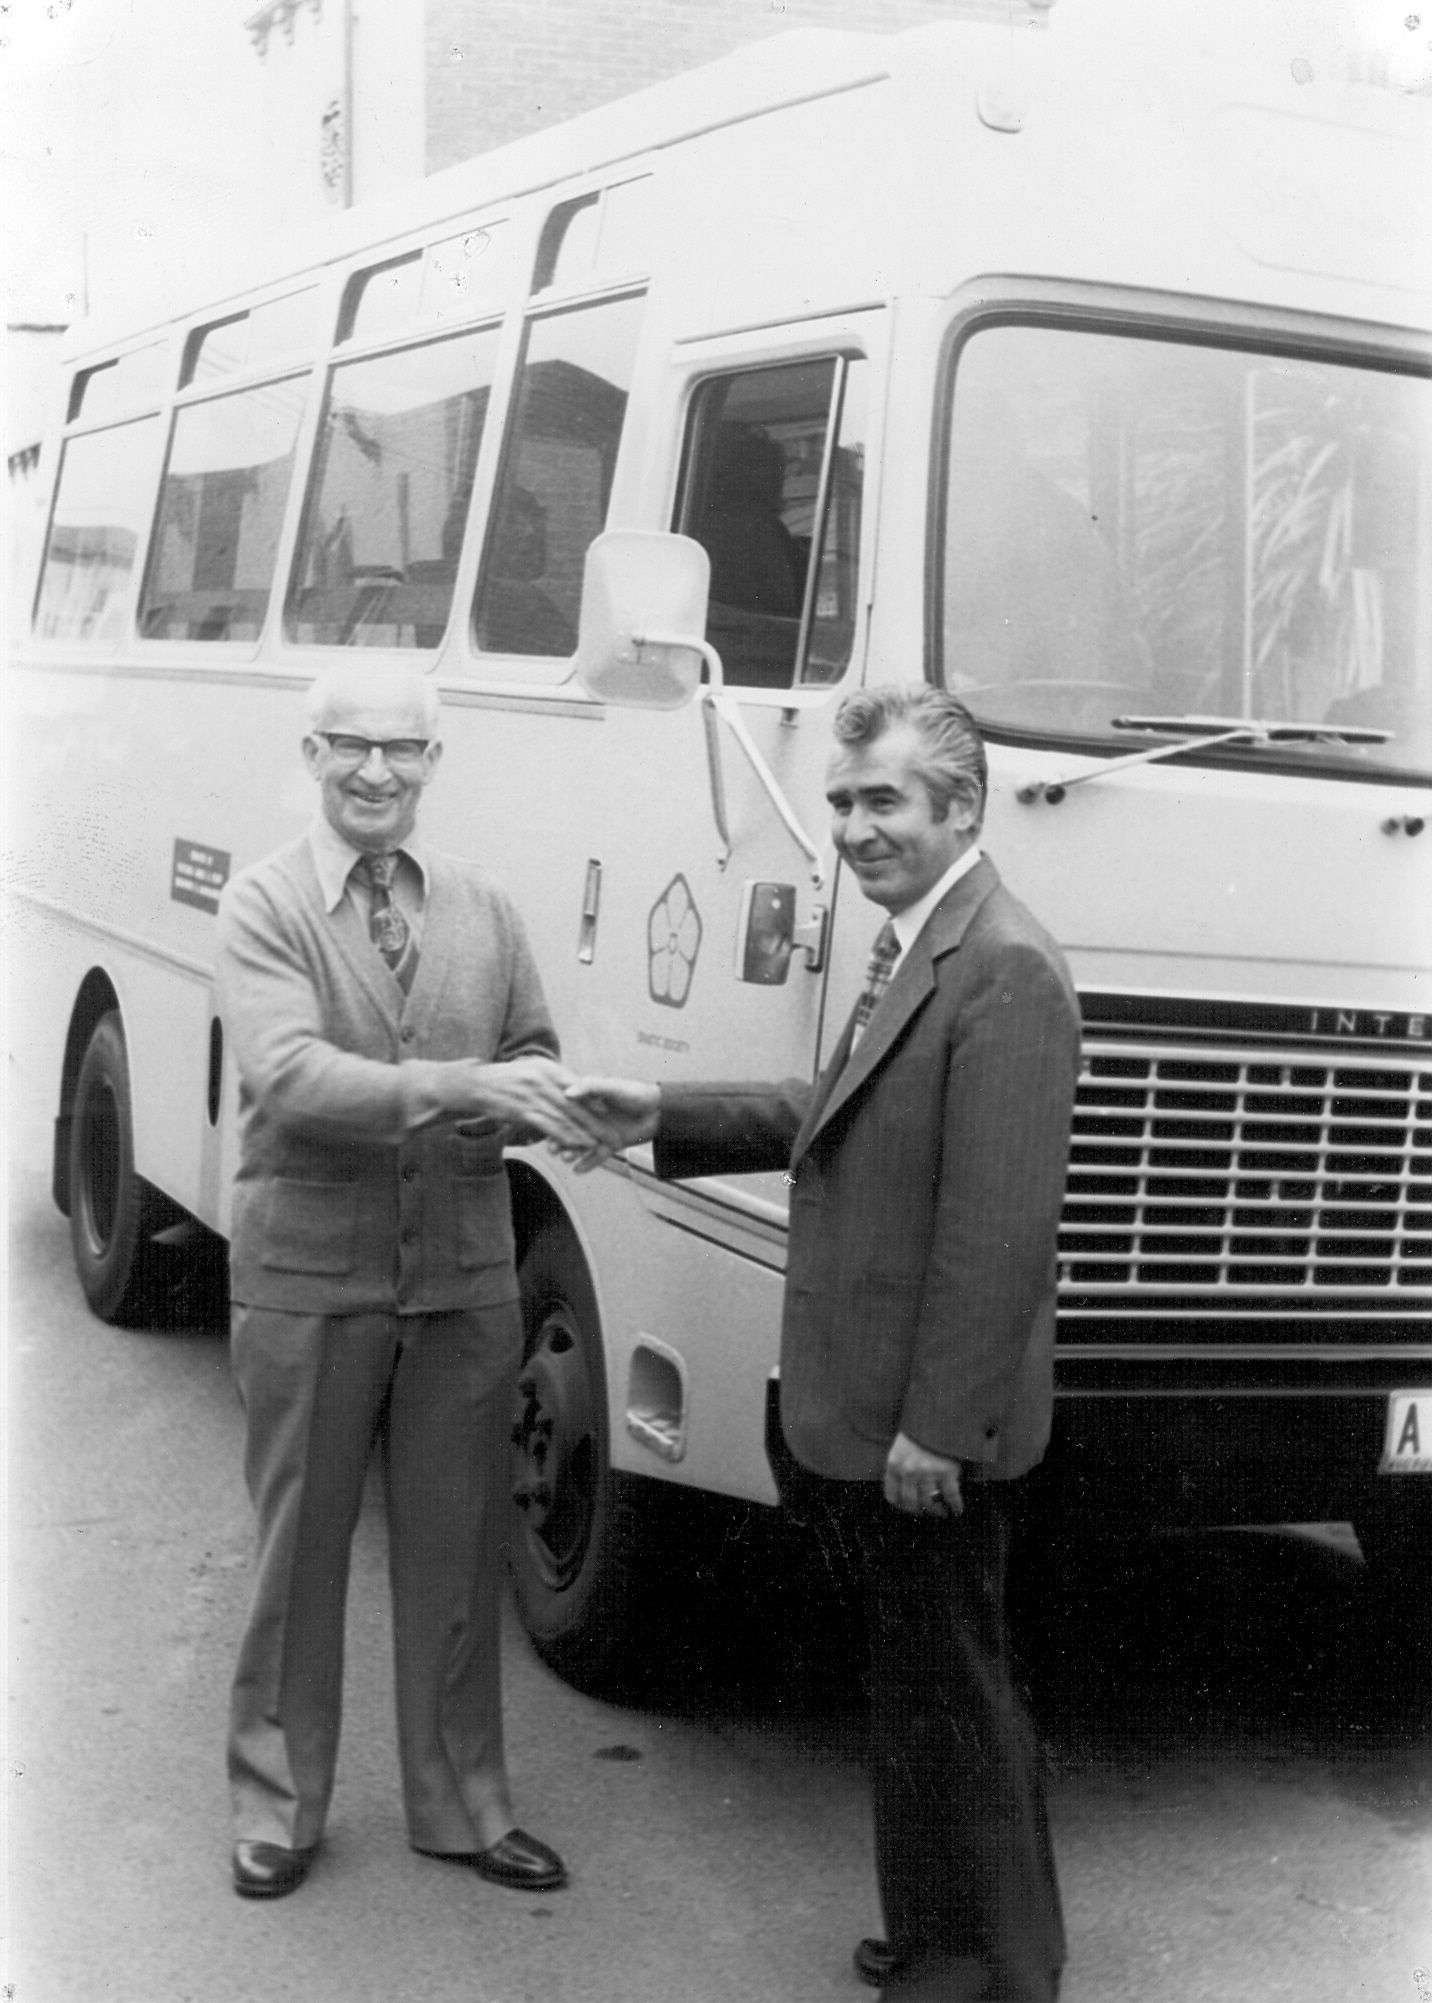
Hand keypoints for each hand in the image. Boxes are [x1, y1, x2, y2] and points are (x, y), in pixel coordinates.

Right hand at [466, 1056, 620, 1155]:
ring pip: (563, 1116)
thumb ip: (551, 1078)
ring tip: (595, 1142)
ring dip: (581, 1131)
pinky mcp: (523, 1111)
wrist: (477, 1085)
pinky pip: (548, 1126)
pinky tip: (572, 1145)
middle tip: (607, 1129)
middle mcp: (542, 1079)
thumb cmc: (506, 1079)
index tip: (607, 1109)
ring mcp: (532, 1095)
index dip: (592, 1098)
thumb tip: (571, 1089)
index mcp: (546, 1067)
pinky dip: (562, 1136)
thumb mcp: (530, 1070)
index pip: (575, 1083)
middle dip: (592, 1118)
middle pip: (573, 1103)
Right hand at [559, 1076, 661, 1172]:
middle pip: (571, 1131)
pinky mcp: (612, 1144)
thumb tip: (568, 1093)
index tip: (545, 1127)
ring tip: (565, 1159)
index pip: (567, 1112)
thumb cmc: (636, 1093)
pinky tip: (577, 1170)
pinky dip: (588, 1163)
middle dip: (560, 1140)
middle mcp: (592, 1118)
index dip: (556, 1119)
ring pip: (582, 1145)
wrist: (660, 1109)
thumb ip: (590, 1087)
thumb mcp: (612, 1086)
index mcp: (589, 1102)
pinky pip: (597, 1156)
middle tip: (551, 1150)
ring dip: (572, 1153)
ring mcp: (601, 1132)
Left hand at [884, 1431, 963, 1517]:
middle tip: (928, 1512)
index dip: (902, 1506)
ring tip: (943, 1512)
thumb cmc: (921, 1430)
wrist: (942, 1414)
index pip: (892, 1496)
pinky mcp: (947, 1471)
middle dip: (920, 1511)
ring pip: (930, 1502)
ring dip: (937, 1511)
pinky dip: (955, 1505)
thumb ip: (900, 1466)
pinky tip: (958, 1510)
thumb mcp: (901, 1446)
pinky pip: (950, 1496)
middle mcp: (908, 1470)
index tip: (911, 1508)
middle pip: (911, 1502)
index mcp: (894, 1464)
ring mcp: (928, 1472)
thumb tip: (905, 1490)